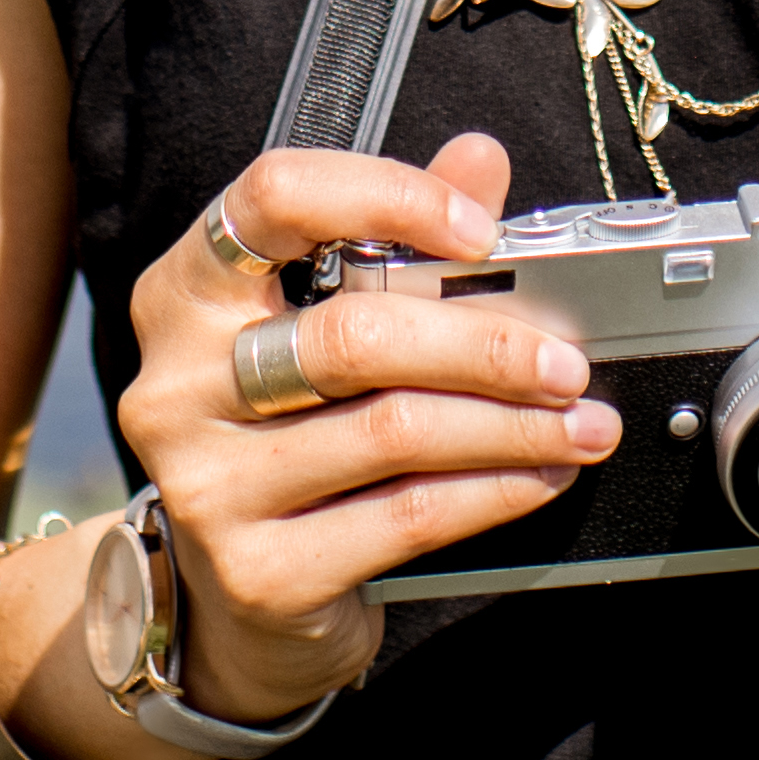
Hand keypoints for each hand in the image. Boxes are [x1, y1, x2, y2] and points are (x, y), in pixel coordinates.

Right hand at [108, 132, 616, 722]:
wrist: (238, 601)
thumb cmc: (295, 436)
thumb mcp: (330, 327)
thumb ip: (398, 238)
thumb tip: (479, 158)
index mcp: (187, 293)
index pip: (273, 197)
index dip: (385, 196)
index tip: (480, 230)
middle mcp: (177, 382)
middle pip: (352, 333)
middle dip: (482, 344)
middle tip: (567, 361)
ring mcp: (208, 483)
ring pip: (393, 430)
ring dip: (511, 424)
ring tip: (581, 422)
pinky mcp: (259, 570)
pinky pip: (405, 517)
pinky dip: (494, 491)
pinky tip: (540, 475)